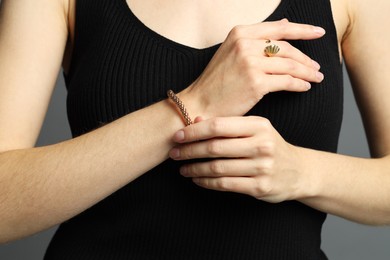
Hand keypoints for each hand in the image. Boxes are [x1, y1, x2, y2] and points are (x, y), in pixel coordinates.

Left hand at [169, 116, 312, 202]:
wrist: (298, 171)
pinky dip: (206, 182)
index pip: (218, 125)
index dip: (194, 131)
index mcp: (259, 125)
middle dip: (189, 151)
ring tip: (182, 168)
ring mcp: (262, 167)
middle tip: (173, 153)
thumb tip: (196, 120)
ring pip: (218, 168)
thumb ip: (227, 124)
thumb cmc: (269, 145)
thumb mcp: (254, 129)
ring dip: (194, 168)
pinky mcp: (260, 187)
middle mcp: (262, 145)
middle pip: (215, 147)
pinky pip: (225, 184)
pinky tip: (197, 179)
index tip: (177, 136)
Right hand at [179, 19, 324, 117]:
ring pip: (290, 65)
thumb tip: (284, 23)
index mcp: (240, 33)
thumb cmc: (216, 81)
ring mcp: (250, 63)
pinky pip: (287, 81)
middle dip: (306, 58)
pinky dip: (299, 84)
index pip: (279, 28)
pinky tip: (305, 87)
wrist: (200, 103)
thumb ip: (257, 38)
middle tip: (317, 67)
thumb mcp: (232, 51)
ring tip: (316, 78)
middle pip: (287, 48)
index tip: (319, 32)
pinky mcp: (256, 83)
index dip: (302, 29)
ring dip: (307, 72)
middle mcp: (245, 44)